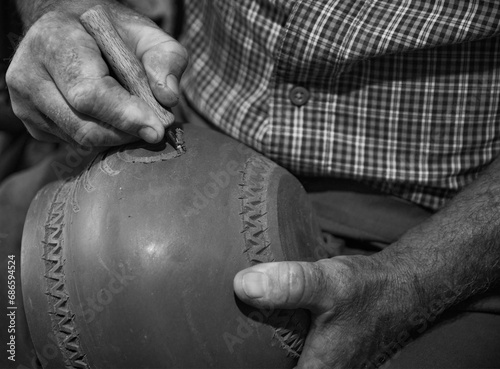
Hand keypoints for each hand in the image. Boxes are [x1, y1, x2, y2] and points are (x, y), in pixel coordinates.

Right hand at [6, 1, 187, 145]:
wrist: (72, 31)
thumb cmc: (112, 32)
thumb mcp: (147, 34)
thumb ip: (164, 59)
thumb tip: (168, 98)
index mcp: (54, 40)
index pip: (89, 92)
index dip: (125, 115)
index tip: (157, 129)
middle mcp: (29, 73)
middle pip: (84, 126)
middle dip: (127, 133)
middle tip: (156, 129)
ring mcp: (24, 101)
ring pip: (80, 139)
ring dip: (117, 136)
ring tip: (136, 119)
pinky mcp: (30, 121)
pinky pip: (73, 142)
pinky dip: (101, 136)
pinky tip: (111, 118)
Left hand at [234, 255, 414, 367]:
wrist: (406, 287)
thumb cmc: (370, 290)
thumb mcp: (326, 283)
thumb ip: (287, 284)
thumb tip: (243, 285)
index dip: (253, 366)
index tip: (228, 359)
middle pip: (286, 368)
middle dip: (263, 360)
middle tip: (237, 343)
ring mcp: (336, 366)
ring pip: (297, 364)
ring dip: (278, 355)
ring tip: (253, 336)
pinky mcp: (337, 354)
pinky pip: (307, 357)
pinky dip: (290, 347)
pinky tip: (281, 327)